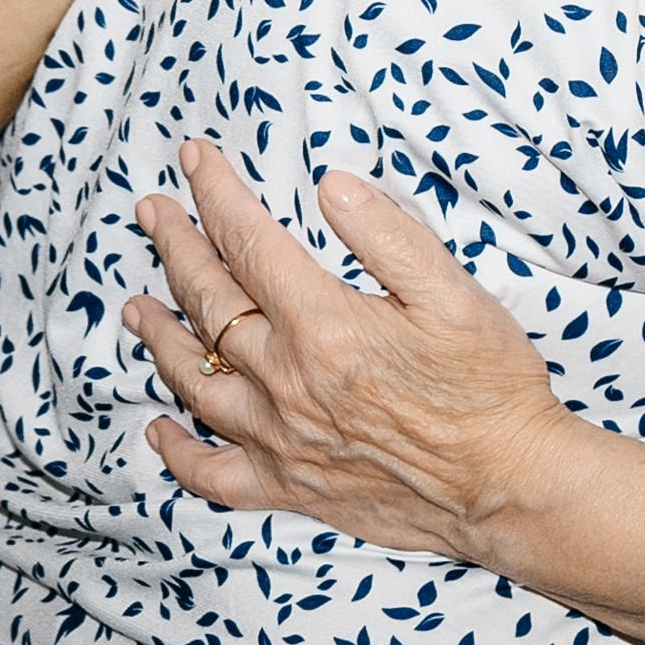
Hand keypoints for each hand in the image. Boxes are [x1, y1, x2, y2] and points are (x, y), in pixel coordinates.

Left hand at [127, 139, 567, 558]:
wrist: (509, 485)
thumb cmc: (491, 385)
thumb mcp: (455, 293)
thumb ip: (389, 235)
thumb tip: (331, 184)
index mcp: (324, 325)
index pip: (249, 243)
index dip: (217, 195)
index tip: (194, 158)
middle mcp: (288, 381)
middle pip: (209, 303)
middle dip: (176, 247)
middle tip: (153, 213)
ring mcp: (282, 439)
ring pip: (195, 380)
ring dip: (159, 336)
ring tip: (134, 306)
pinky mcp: (290, 486)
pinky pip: (213, 473)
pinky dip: (179, 450)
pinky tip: (160, 427)